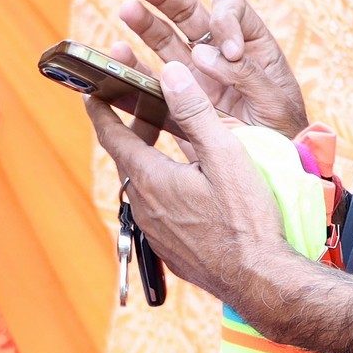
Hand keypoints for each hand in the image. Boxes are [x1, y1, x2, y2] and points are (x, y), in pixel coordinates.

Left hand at [87, 57, 352, 352]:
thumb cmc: (247, 220)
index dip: (101, 110)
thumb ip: (195, 112)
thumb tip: (170, 72)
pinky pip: (157, 213)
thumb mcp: (225, 156)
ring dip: (150, 162)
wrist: (260, 281)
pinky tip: (188, 190)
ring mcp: (155, 233)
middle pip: (128, 160)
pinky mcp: (170, 251)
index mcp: (152, 179)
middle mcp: (145, 207)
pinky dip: (163, 191)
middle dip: (134, 130)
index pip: (113, 136)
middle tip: (148, 109)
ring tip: (171, 147)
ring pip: (143, 188)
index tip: (92, 92)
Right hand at [112, 0, 308, 137]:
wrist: (272, 174)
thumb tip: (203, 53)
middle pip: (190, 14)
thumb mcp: (276, 103)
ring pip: (166, 41)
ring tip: (127, 10)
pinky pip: (153, 81)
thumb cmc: (284, 136)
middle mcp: (220, 54)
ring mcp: (197, 77)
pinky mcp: (179, 103)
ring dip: (145, 23)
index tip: (228, 50)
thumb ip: (246, 76)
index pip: (231, 10)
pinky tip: (118, 55)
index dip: (225, 20)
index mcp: (251, 45)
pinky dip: (134, 69)